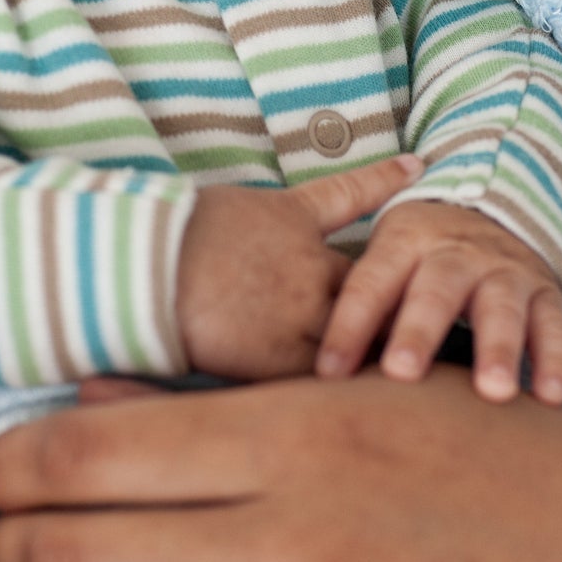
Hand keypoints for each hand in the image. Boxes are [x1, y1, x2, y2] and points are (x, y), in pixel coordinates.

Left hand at [0, 370, 561, 561]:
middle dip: (12, 551)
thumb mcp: (355, 398)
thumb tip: (81, 403)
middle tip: (16, 539)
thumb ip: (211, 404)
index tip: (8, 472)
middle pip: (59, 559)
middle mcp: (286, 541)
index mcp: (289, 438)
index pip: (74, 456)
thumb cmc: (485, 457)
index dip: (11, 468)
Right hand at [176, 154, 420, 377]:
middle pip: (371, 285)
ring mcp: (300, 314)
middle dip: (394, 296)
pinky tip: (352, 398)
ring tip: (400, 364)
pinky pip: (322, 376)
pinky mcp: (279, 358)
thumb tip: (264, 212)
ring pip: (355, 334)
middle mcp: (309, 267)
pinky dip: (336, 384)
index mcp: (292, 221)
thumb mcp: (225, 210)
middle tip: (418, 305)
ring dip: (372, 348)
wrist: (144, 269)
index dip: (383, 180)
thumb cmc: (173, 235)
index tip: (415, 164)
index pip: (350, 195)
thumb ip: (268, 218)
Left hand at [316, 200, 561, 402]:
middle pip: (435, 291)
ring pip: (500, 307)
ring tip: (492, 392)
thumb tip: (311, 376)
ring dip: (497, 347)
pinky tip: (550, 399)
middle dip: (418, 333)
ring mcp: (503, 270)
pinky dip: (553, 360)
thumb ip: (357, 305)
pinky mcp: (543, 290)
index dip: (348, 327)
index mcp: (403, 241)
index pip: (370, 285)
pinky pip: (552, 324)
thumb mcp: (384, 257)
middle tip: (401, 373)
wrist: (492, 206)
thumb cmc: (417, 255)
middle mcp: (455, 252)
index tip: (328, 375)